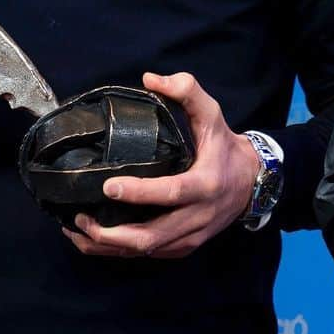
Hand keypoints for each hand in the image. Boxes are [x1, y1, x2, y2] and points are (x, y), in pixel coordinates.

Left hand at [64, 70, 260, 259]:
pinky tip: (96, 241)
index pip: (171, 193)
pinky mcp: (185, 246)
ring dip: (109, 247)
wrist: (254, 181)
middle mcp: (199, 215)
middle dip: (112, 233)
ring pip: (147, 251)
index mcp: (206, 183)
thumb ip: (186, 90)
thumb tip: (149, 78)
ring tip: (78, 232)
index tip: (109, 186)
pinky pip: (151, 255)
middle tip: (81, 218)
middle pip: (152, 236)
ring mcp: (192, 235)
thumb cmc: (226, 146)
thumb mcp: (212, 113)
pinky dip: (120, 252)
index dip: (139, 193)